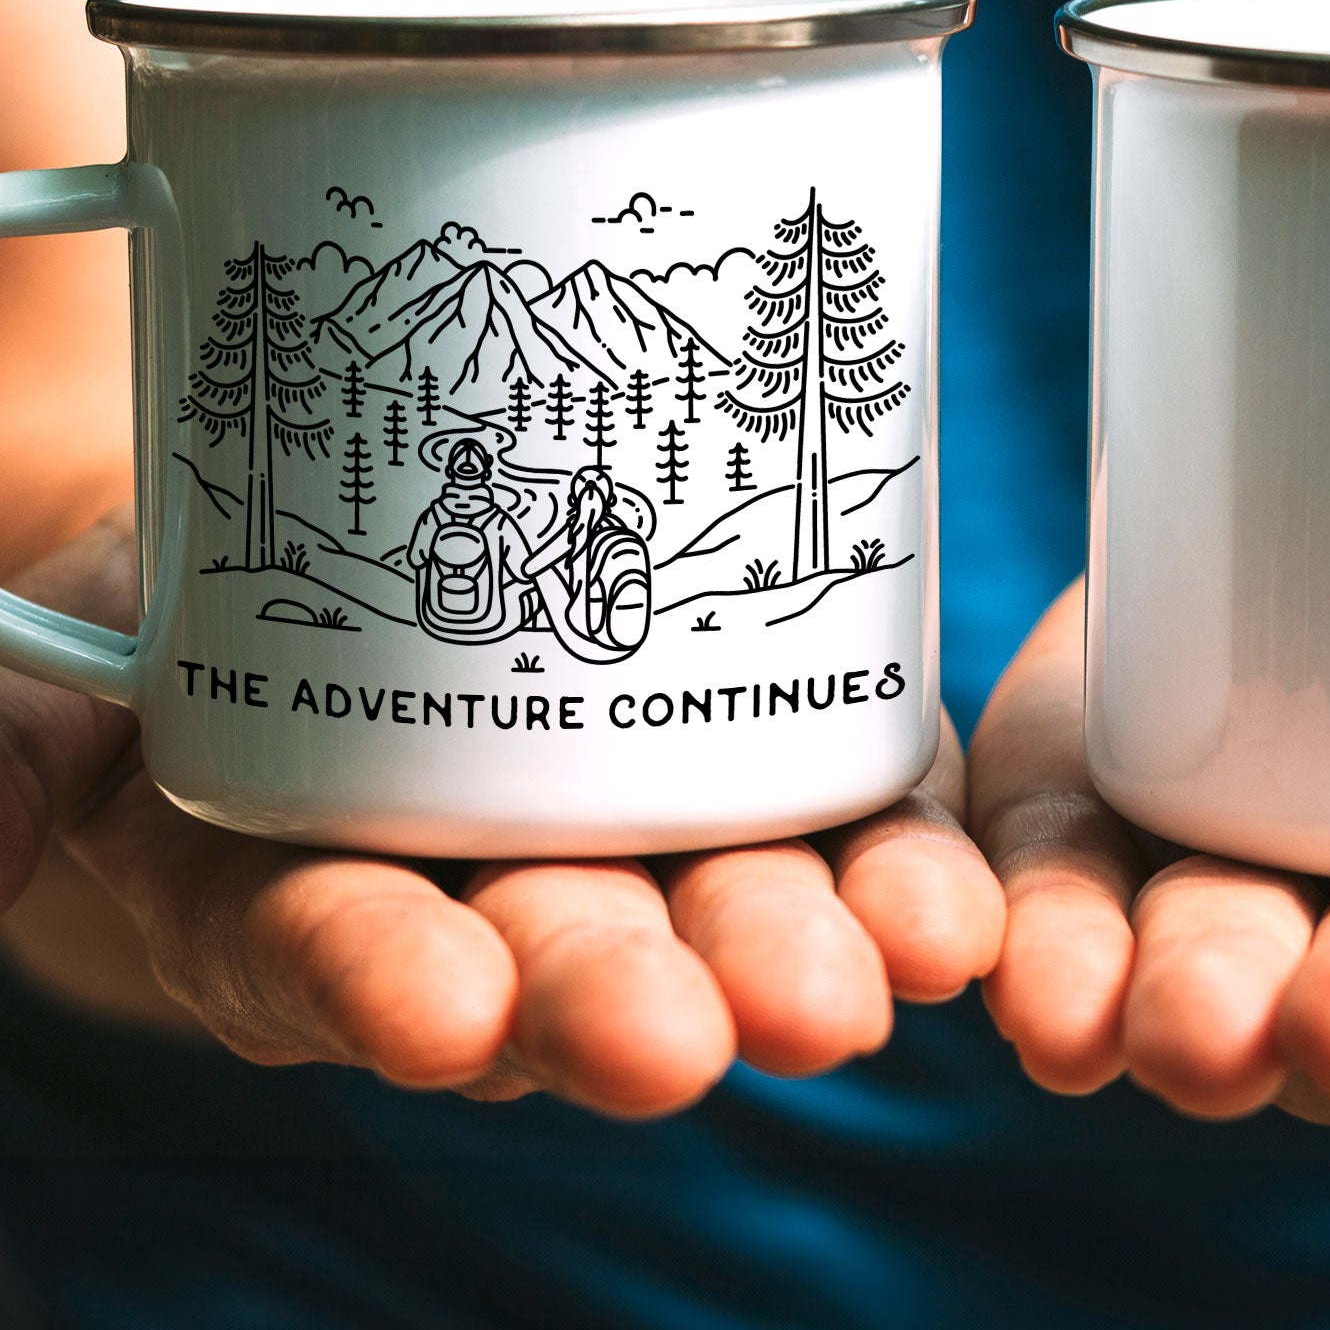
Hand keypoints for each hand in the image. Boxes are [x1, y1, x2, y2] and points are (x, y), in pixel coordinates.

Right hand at [0, 512, 1003, 1115]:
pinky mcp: (728, 742)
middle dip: (633, 995)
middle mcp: (477, 885)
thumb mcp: (63, 693)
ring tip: (890, 974)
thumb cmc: (168, 643)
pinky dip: (883, 846)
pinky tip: (956, 901)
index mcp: (308, 889)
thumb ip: (19, 760)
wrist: (309, 573)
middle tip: (719, 1034)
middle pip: (559, 952)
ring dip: (798, 938)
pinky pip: (816, 798)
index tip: (442, 1015)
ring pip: (710, 895)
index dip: (388, 982)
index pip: (340, 952)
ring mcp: (612, 823)